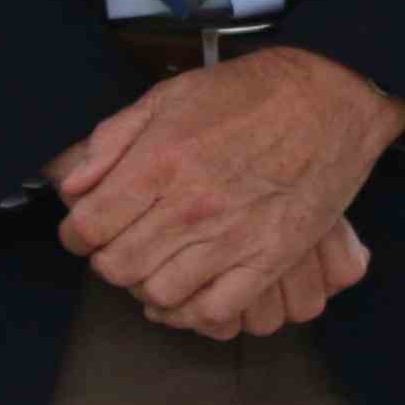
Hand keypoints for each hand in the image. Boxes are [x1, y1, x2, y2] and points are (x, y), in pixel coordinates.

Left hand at [50, 46, 404, 342]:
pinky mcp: (269, 259)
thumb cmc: (249, 93)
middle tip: (121, 243)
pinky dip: (194, 310)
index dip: (76, 233)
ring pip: (160, 293)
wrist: (329, 98)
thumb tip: (74, 186)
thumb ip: (113, 140)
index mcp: (161, 162)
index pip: (89, 227)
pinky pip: (216, 311)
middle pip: (118, 267)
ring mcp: (231, 237)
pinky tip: (190, 290)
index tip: (84, 229)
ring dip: (147, 284)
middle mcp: (191, 206)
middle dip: (108, 258)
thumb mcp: (168, 96)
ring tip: (156, 264)